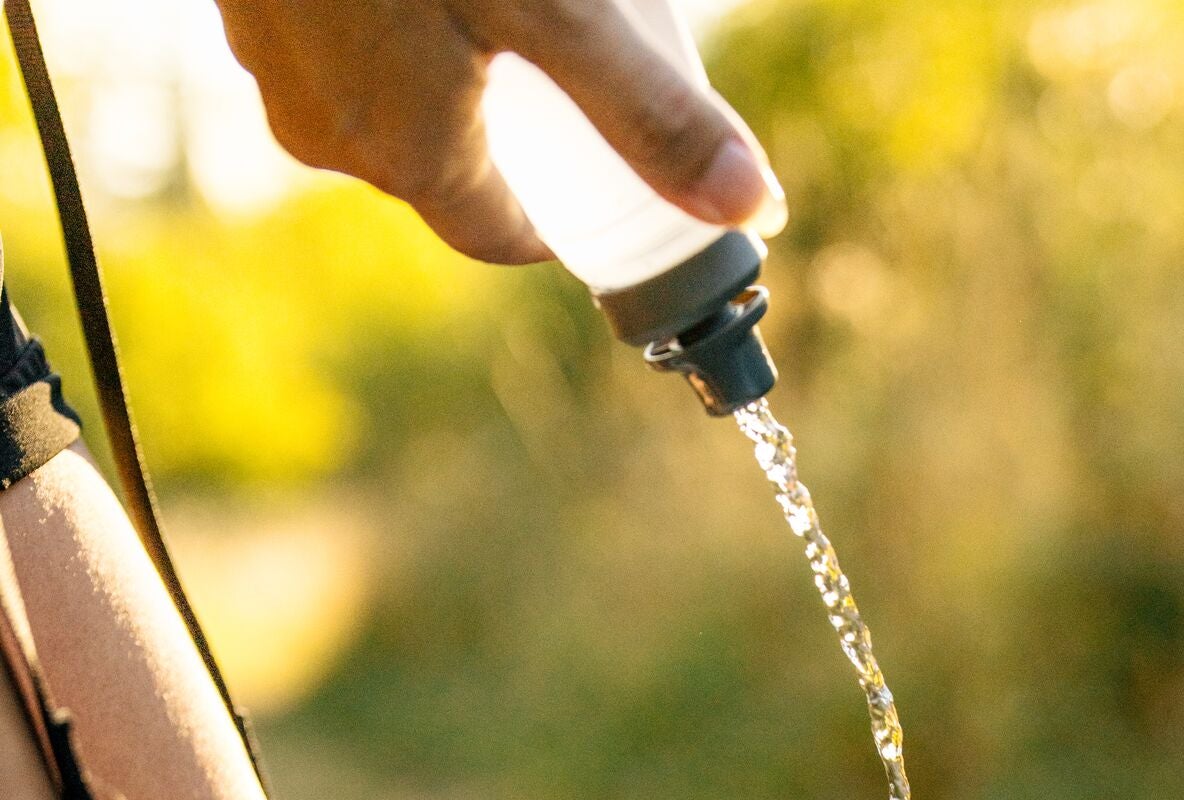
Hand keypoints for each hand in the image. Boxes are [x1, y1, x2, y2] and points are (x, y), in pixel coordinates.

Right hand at [215, 0, 780, 264]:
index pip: (499, 238)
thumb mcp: (558, 11)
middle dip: (507, 140)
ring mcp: (272, 60)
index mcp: (409, 156)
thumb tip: (757, 211)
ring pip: (377, 95)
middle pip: (441, 167)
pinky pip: (329, 31)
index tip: (594, 190)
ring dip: (438, 74)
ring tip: (490, 19)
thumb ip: (648, 112)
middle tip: (558, 87)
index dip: (556, 222)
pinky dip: (378, 19)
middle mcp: (329, 132)